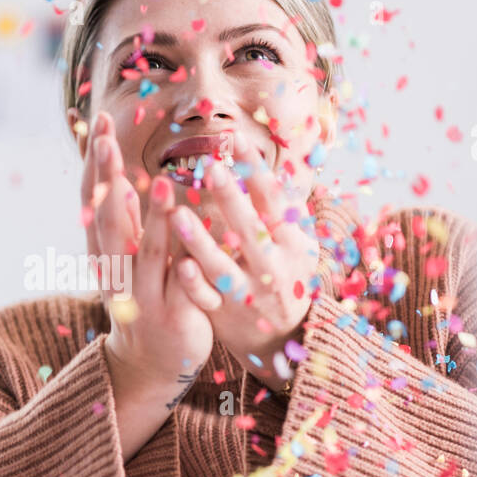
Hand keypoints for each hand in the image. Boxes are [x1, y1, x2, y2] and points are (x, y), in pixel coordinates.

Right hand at [81, 111, 214, 389]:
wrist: (150, 364)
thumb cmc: (144, 298)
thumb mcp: (126, 258)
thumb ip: (124, 223)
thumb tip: (116, 180)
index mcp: (103, 252)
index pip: (92, 199)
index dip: (95, 163)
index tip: (98, 124)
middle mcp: (115, 271)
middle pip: (107, 220)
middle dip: (107, 179)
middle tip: (107, 140)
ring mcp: (141, 296)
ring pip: (145, 253)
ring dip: (150, 220)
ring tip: (158, 184)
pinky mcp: (171, 317)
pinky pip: (181, 289)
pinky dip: (185, 270)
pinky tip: (196, 250)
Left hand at [168, 153, 320, 391]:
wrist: (282, 336)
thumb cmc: (287, 275)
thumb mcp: (299, 242)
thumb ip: (284, 207)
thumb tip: (272, 162)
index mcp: (291, 242)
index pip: (273, 200)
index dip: (255, 169)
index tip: (235, 139)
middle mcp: (270, 266)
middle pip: (249, 229)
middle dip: (231, 198)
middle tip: (212, 166)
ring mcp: (246, 291)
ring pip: (221, 266)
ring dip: (199, 241)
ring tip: (177, 214)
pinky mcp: (224, 311)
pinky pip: (207, 298)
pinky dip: (194, 284)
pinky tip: (179, 265)